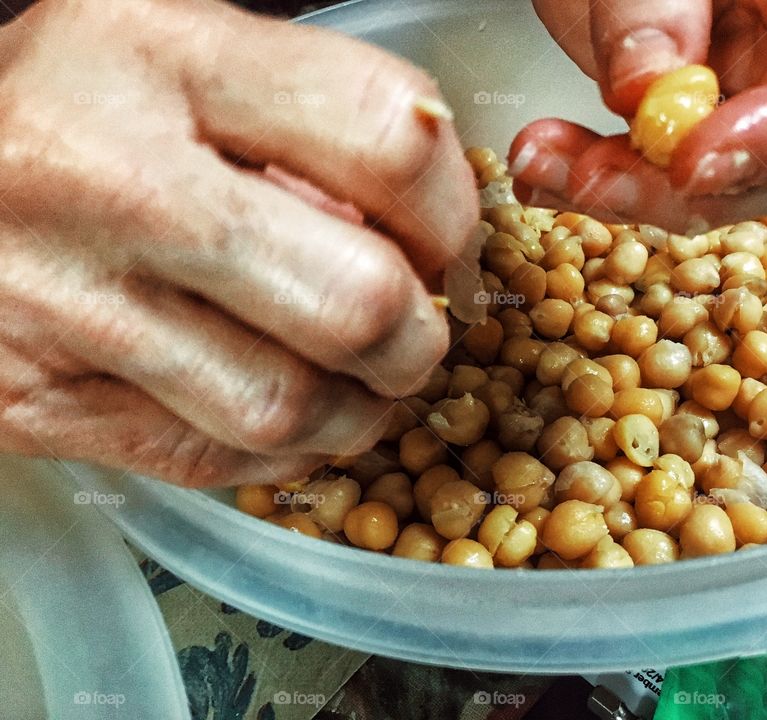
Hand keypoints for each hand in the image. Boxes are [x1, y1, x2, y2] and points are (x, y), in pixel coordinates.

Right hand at [0, 0, 476, 486]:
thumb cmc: (86, 113)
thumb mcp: (195, 58)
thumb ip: (320, 122)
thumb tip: (429, 243)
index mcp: (167, 58)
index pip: (389, 143)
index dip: (451, 214)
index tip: (441, 247)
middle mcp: (105, 176)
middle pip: (354, 300)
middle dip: (416, 339)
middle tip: (410, 333)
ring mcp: (61, 302)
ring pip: (287, 405)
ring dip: (358, 412)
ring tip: (356, 381)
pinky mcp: (36, 400)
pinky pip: (215, 460)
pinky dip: (280, 450)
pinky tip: (280, 409)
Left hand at [509, 0, 766, 231]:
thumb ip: (651, 3)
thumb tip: (644, 90)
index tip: (690, 166)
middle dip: (680, 189)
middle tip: (593, 178)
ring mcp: (747, 106)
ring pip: (712, 191)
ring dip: (620, 193)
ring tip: (539, 162)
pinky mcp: (690, 133)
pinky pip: (654, 181)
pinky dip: (593, 183)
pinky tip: (541, 171)